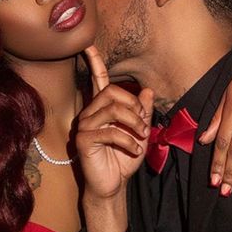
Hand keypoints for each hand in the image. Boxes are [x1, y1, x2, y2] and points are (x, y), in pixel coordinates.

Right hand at [77, 46, 153, 199]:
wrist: (112, 186)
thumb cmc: (123, 160)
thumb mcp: (140, 134)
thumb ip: (143, 113)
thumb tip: (148, 90)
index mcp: (101, 109)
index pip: (97, 81)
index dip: (93, 62)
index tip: (88, 45)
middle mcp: (89, 114)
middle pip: (110, 93)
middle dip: (133, 106)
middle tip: (144, 124)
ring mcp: (83, 127)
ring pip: (111, 110)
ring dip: (134, 123)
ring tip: (142, 137)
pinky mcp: (83, 141)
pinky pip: (108, 131)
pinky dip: (128, 140)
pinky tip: (136, 150)